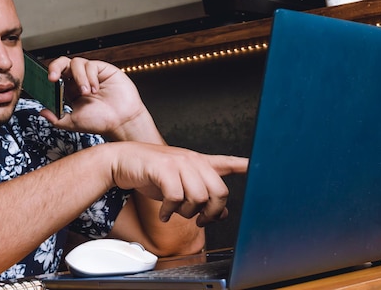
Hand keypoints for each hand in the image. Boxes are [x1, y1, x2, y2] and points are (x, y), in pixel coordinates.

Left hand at [40, 57, 152, 139]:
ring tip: (86, 92)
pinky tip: (96, 88)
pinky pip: (91, 65)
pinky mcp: (102, 69)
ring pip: (76, 63)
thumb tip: (41, 112)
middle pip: (62, 64)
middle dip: (55, 67)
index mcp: (70, 91)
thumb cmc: (101, 121)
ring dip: (79, 77)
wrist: (122, 121)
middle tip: (53, 77)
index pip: (56, 76)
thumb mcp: (74, 122)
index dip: (50, 76)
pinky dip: (91, 77)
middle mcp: (79, 80)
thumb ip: (57, 118)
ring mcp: (91, 74)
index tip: (48, 82)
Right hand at [109, 142, 248, 225]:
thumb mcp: (178, 185)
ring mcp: (179, 163)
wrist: (122, 162)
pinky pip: (177, 198)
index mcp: (198, 162)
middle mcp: (192, 160)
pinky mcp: (164, 169)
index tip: (258, 166)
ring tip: (175, 212)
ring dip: (187, 212)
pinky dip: (170, 211)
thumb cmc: (151, 173)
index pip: (227, 162)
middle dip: (210, 213)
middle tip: (198, 219)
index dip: (244, 166)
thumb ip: (200, 196)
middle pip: (219, 191)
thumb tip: (223, 214)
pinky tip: (164, 213)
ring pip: (199, 197)